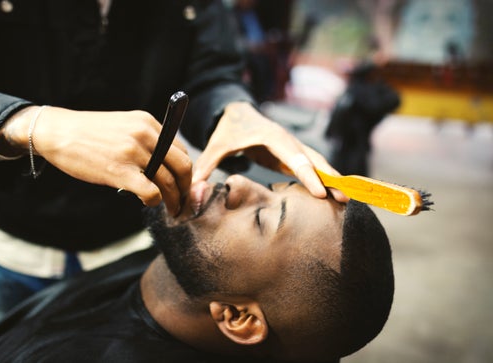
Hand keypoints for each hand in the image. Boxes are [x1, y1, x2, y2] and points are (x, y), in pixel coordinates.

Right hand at [0, 106, 191, 214]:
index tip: (183, 185)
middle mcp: (146, 134)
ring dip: (174, 200)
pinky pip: (151, 192)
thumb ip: (146, 141)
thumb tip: (163, 166)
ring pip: (168, 182)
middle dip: (187, 188)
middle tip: (183, 201)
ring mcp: (134, 152)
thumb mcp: (124, 126)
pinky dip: (154, 201)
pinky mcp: (120, 170)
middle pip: (183, 166)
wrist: (57, 132)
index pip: (181, 150)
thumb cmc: (89, 133)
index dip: (186, 172)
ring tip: (172, 209)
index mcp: (149, 123)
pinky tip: (147, 201)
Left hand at [192, 102, 347, 201]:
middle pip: (314, 159)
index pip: (293, 156)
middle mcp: (288, 141)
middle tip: (347, 198)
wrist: (237, 112)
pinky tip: (334, 197)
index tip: (320, 192)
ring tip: (348, 200)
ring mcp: (293, 148)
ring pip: (318, 164)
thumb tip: (193, 192)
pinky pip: (312, 169)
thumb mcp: (216, 146)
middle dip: (331, 178)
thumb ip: (205, 167)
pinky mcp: (292, 156)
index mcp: (272, 136)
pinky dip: (324, 181)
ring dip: (332, 180)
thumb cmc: (228, 129)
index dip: (307, 173)